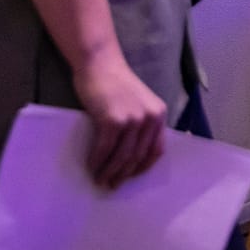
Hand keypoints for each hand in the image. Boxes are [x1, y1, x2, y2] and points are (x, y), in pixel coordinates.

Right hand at [73, 50, 167, 189]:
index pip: (157, 150)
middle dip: (123, 175)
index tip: (130, 178)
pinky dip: (97, 162)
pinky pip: (105, 149)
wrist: (99, 63)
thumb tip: (131, 156)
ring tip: (99, 181)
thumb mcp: (137, 103)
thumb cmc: (114, 84)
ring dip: (109, 172)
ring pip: (122, 156)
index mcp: (159, 114)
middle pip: (138, 156)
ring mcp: (132, 119)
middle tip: (110, 186)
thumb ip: (140, 124)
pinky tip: (91, 167)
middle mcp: (150, 117)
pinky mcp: (113, 120)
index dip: (143, 168)